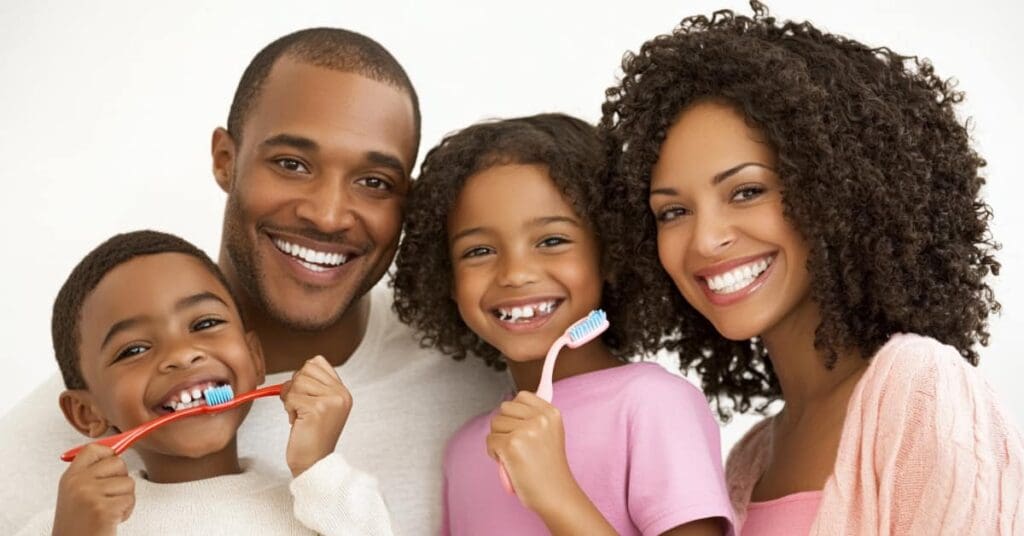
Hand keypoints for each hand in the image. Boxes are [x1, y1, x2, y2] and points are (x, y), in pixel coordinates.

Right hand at [53, 444, 133, 535]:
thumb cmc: (79, 525)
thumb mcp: (76, 494)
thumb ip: (91, 474)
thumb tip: (116, 452)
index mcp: (70, 477)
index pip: (94, 448)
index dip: (109, 454)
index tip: (111, 470)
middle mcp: (77, 483)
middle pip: (118, 462)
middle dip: (121, 480)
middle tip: (109, 498)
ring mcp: (89, 495)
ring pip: (128, 482)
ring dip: (124, 499)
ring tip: (107, 512)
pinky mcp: (103, 510)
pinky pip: (130, 500)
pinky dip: (126, 512)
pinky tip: (111, 521)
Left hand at [282, 355, 352, 476]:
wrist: (313, 464)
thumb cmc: (311, 437)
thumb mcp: (320, 407)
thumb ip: (315, 386)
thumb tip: (298, 372)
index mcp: (343, 392)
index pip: (317, 362)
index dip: (304, 376)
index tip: (305, 396)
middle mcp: (341, 394)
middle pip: (305, 369)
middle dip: (295, 387)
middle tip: (301, 407)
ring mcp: (331, 400)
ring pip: (297, 381)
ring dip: (291, 399)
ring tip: (300, 415)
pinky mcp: (318, 408)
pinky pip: (292, 396)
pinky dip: (289, 409)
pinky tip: (298, 421)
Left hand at [486, 391, 577, 511]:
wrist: (556, 494)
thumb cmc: (550, 469)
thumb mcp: (551, 435)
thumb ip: (535, 418)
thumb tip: (512, 406)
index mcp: (551, 413)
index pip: (522, 396)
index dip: (515, 413)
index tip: (519, 427)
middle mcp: (540, 419)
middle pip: (504, 409)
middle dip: (504, 426)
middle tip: (516, 445)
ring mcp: (525, 431)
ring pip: (495, 424)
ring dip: (498, 440)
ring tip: (513, 455)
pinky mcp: (511, 445)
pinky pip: (490, 441)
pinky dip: (494, 453)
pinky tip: (508, 463)